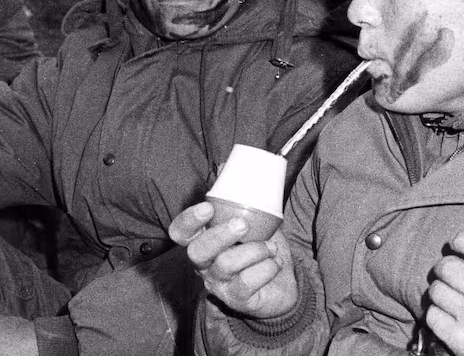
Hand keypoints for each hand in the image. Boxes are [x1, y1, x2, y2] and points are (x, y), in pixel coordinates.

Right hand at [169, 201, 297, 318]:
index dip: (188, 220)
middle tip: (243, 224)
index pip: (180, 232)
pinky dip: (266, 268)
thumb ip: (237, 197)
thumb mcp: (252, 219)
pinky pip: (247, 282)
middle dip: (219, 235)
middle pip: (197, 251)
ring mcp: (220, 284)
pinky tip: (275, 262)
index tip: (208, 206)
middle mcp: (205, 264)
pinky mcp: (238, 299)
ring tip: (271, 246)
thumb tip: (225, 165)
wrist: (282, 284)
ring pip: (225, 265)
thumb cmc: (260, 248)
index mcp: (203, 241)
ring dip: (254, 250)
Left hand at [426, 230, 463, 355]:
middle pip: (447, 266)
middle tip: (451, 271)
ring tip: (451, 294)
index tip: (458, 244)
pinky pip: (432, 316)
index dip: (460, 240)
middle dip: (446, 266)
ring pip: (436, 290)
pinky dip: (437, 313)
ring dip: (441, 290)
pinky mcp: (461, 341)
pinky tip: (449, 314)